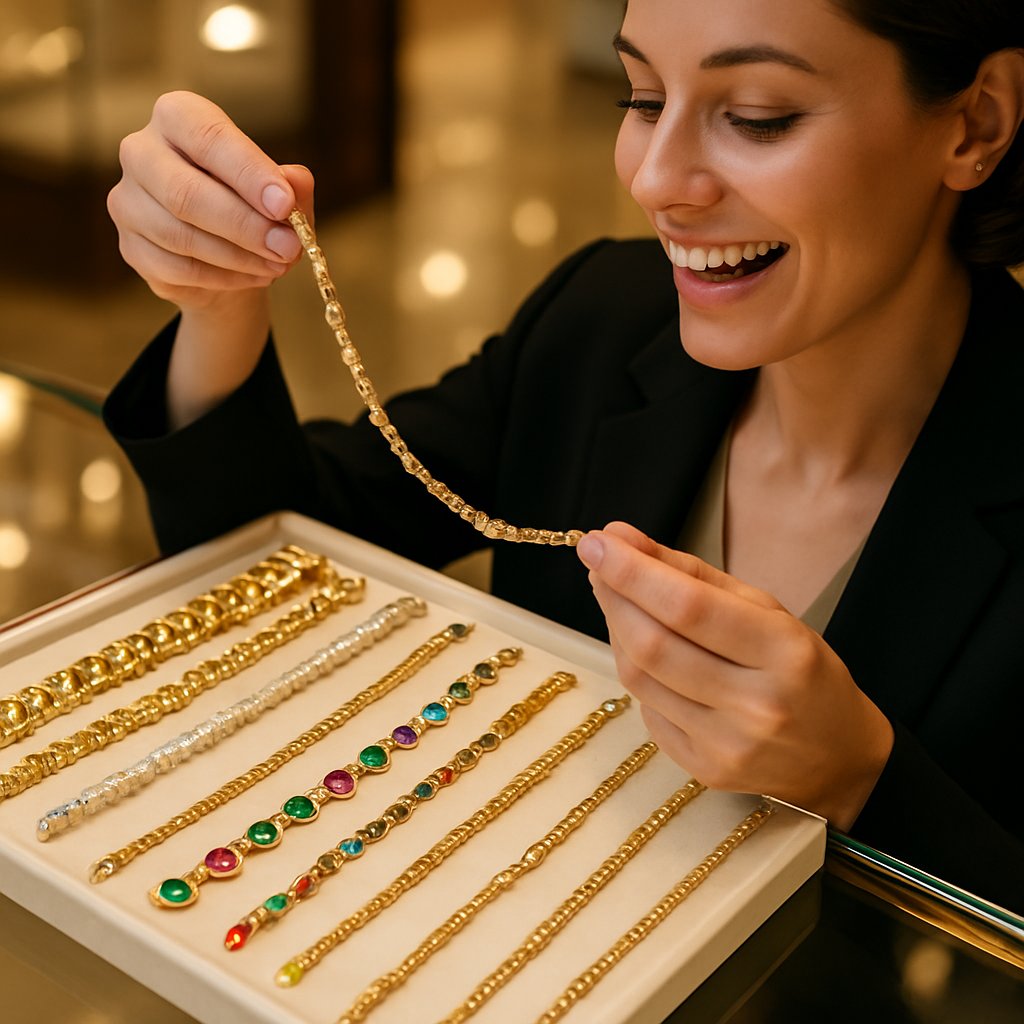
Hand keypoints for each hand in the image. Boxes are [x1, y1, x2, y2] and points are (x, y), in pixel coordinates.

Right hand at [107, 90, 314, 309]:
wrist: (227, 256)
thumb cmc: (254, 207)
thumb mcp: (283, 193)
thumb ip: (292, 186)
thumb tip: (295, 182)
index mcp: (178, 117)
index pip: (208, 136)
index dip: (248, 172)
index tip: (285, 204)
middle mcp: (141, 151)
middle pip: (185, 192)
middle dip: (244, 224)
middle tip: (288, 246)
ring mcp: (128, 201)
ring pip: (180, 235)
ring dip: (239, 256)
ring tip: (279, 264)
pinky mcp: (130, 246)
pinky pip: (177, 268)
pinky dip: (225, 277)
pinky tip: (256, 276)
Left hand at [576, 522, 893, 828]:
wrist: (838, 757)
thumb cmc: (801, 670)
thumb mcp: (767, 610)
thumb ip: (693, 574)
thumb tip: (621, 540)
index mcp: (785, 652)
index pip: (689, 607)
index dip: (633, 573)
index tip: (598, 543)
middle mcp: (757, 704)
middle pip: (654, 645)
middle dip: (614, 595)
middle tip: (596, 562)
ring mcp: (727, 744)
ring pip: (640, 678)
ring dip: (616, 629)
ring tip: (615, 596)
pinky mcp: (703, 769)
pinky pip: (647, 709)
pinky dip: (634, 669)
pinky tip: (640, 648)